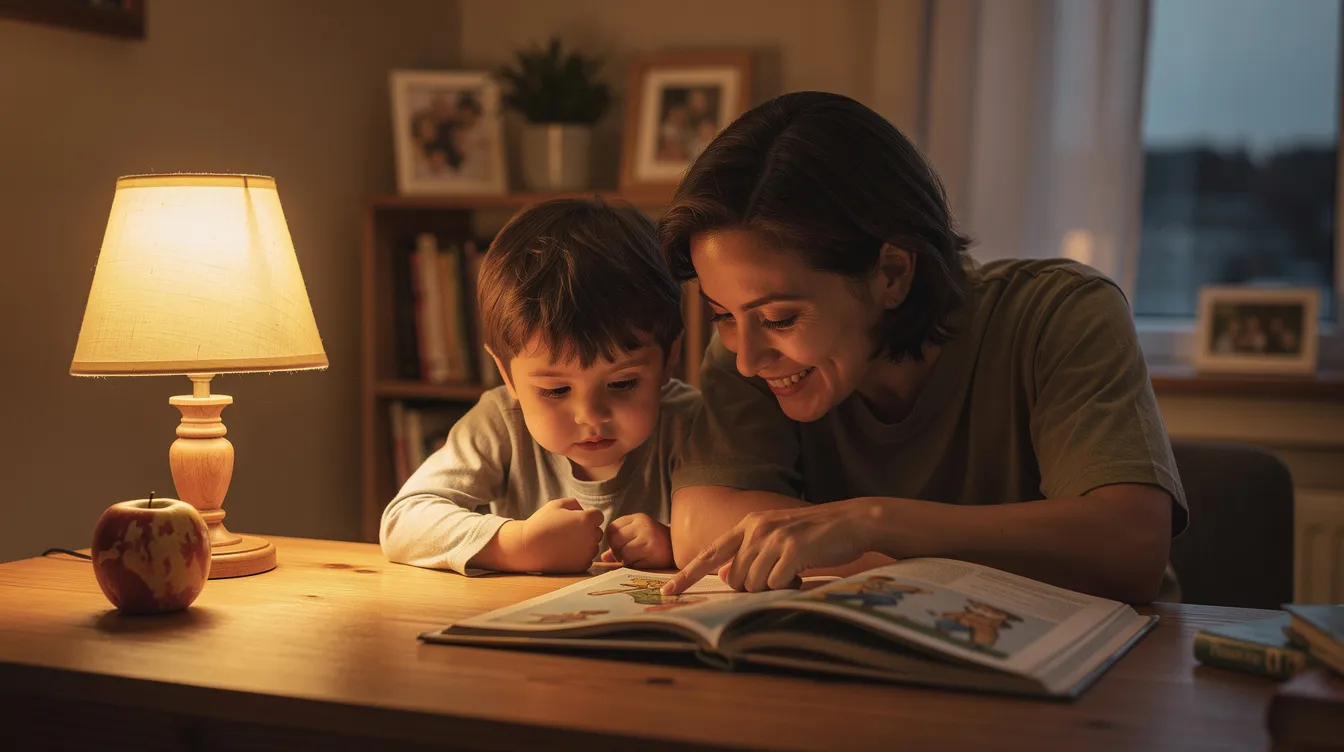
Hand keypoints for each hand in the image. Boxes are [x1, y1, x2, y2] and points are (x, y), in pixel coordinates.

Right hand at [517, 498, 603, 572]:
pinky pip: (587, 559)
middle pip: (597, 531)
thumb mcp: (557, 504)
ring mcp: (587, 553)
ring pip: (593, 546)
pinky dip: (579, 557)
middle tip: (568, 532)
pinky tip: (564, 552)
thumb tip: (584, 510)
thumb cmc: (541, 523)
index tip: (573, 520)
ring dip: (584, 544)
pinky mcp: (582, 565)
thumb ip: (575, 504)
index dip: (586, 516)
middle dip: (587, 531)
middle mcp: (591, 536)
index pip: (598, 516)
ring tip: (564, 542)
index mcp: (587, 519)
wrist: (528, 547)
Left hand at [600, 513, 673, 568]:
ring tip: (637, 558)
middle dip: (617, 551)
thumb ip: (620, 543)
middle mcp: (644, 525)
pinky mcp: (654, 554)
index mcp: (638, 518)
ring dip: (626, 560)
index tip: (620, 546)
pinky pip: (633, 564)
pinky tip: (645, 562)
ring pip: (622, 553)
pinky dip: (635, 566)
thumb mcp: (638, 536)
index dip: (612, 540)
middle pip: (615, 540)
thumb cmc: (656, 543)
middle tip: (626, 555)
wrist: (681, 550)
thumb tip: (603, 558)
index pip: (612, 528)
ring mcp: (650, 539)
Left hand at [661, 499, 879, 594]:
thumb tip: (724, 574)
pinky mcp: (792, 550)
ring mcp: (774, 538)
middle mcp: (756, 528)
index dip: (688, 574)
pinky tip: (801, 575)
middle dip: (750, 587)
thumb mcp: (776, 537)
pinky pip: (775, 585)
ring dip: (771, 587)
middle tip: (777, 577)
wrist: (850, 522)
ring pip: (753, 583)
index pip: (710, 553)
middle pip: (734, 577)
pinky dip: (787, 587)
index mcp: (749, 523)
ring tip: (792, 573)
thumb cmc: (814, 534)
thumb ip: (749, 552)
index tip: (668, 592)